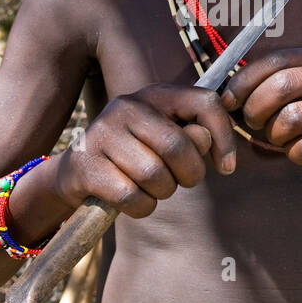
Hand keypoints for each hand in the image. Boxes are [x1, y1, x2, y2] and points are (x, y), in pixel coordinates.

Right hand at [55, 84, 236, 218]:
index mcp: (154, 96)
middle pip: (178, 146)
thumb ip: (192, 137)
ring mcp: (102, 134)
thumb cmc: (133, 159)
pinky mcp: (86, 165)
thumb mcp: (165, 142)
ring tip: (151, 188)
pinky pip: (132, 197)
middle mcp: (126, 107)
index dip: (225, 137)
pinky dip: (141, 207)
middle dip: (189, 175)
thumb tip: (207, 139)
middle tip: (181, 181)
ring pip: (155, 175)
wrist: (75, 175)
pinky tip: (134, 200)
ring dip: (162, 193)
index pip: (205, 102)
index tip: (227, 167)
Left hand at [220, 48, 301, 177]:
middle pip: (282, 86)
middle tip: (254, 124)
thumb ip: (279, 85)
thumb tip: (230, 92)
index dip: (245, 80)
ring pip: (292, 119)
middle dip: (256, 109)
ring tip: (282, 140)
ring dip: (276, 136)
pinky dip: (295, 155)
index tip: (228, 100)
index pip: (277, 60)